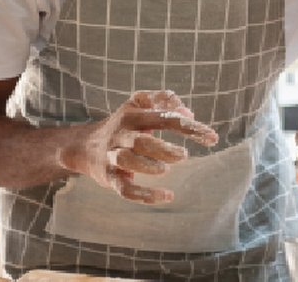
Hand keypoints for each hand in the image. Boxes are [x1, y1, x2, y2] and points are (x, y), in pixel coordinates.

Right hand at [60, 89, 217, 204]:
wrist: (84, 146)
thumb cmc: (123, 124)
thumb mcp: (139, 104)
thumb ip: (164, 101)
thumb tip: (188, 112)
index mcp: (134, 115)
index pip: (164, 118)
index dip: (190, 127)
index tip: (213, 138)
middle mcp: (122, 135)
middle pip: (143, 141)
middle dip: (165, 149)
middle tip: (183, 156)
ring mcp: (114, 157)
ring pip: (129, 162)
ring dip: (149, 166)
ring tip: (166, 169)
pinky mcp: (110, 177)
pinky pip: (126, 189)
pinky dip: (145, 195)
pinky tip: (167, 196)